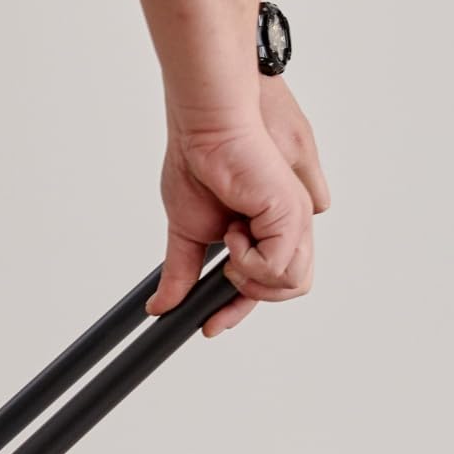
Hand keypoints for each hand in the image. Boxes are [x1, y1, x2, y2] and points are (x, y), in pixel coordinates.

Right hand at [149, 81, 330, 337]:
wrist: (204, 128)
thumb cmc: (199, 162)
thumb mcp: (186, 232)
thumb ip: (181, 272)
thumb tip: (159, 306)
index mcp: (267, 230)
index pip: (267, 284)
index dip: (238, 310)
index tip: (209, 326)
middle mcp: (288, 226)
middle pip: (291, 287)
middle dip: (251, 295)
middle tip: (225, 273)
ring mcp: (295, 219)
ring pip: (292, 283)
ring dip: (250, 276)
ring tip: (230, 242)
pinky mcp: (292, 213)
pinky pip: (279, 267)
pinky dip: (251, 262)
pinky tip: (233, 233)